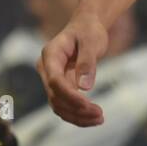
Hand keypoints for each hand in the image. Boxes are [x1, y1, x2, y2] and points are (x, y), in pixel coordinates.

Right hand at [37, 10, 109, 126]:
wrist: (86, 26)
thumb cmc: (89, 30)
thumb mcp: (92, 41)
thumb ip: (87, 62)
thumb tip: (84, 87)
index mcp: (50, 54)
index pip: (54, 80)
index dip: (69, 95)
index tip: (87, 104)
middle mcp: (46, 68)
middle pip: (55, 97)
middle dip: (76, 109)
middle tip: (100, 115)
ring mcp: (51, 79)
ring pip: (58, 105)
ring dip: (77, 116)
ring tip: (100, 119)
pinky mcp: (59, 86)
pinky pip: (65, 104)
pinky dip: (77, 113)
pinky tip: (94, 118)